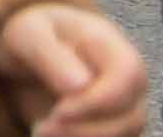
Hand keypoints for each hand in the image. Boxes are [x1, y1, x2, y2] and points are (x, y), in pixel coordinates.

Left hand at [0, 3, 153, 136]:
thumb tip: (80, 86)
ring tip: (42, 133)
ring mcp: (127, 108)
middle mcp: (129, 81)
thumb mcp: (30, 35)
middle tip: (42, 130)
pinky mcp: (115, 128)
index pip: (127, 77)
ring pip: (126, 135)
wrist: (33, 54)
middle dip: (86, 130)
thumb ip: (50, 56)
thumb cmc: (35, 38)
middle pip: (132, 116)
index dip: (98, 101)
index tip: (58, 112)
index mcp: (114, 48)